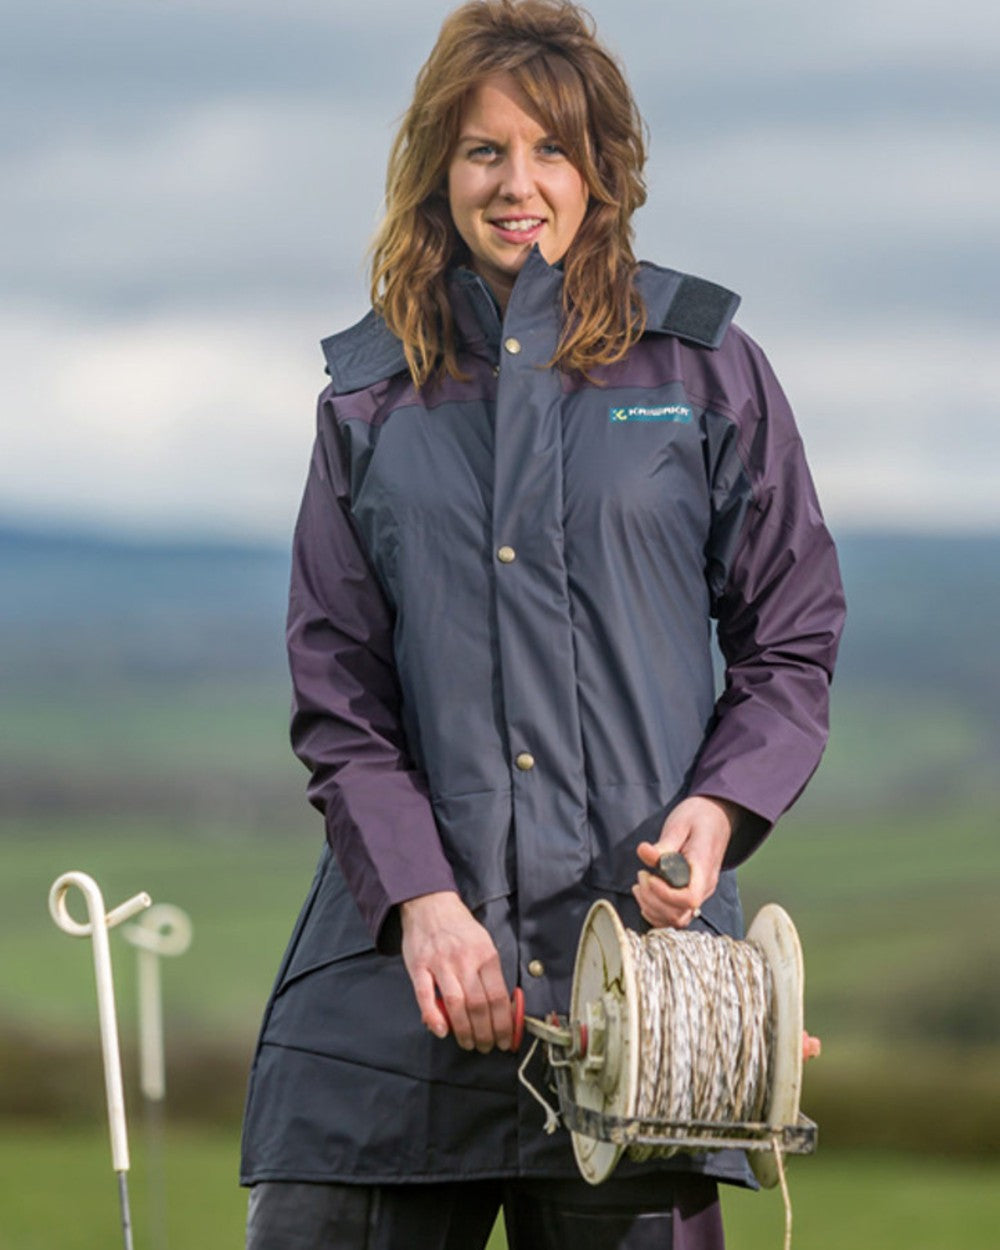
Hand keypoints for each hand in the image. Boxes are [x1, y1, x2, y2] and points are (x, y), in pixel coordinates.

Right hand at [400, 891, 513, 1052]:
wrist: (430, 903)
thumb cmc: (460, 928)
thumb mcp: (484, 943)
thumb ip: (490, 974)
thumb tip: (502, 1008)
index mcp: (485, 955)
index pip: (498, 997)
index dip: (503, 1024)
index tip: (505, 1040)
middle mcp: (465, 960)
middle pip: (479, 1005)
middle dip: (485, 1033)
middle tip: (486, 1047)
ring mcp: (440, 963)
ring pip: (456, 1004)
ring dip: (464, 1031)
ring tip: (469, 1044)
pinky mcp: (419, 966)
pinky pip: (425, 996)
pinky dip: (434, 1016)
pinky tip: (442, 1031)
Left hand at [632, 796, 737, 928]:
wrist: (716, 818)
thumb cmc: (699, 818)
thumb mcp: (681, 823)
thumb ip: (664, 843)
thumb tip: (644, 852)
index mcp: (703, 868)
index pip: (689, 898)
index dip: (665, 894)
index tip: (650, 877)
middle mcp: (705, 886)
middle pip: (680, 914)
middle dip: (652, 900)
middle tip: (642, 875)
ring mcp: (699, 893)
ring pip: (676, 919)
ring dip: (652, 907)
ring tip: (640, 884)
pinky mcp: (691, 895)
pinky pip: (674, 916)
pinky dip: (656, 912)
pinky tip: (644, 896)